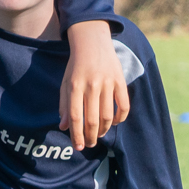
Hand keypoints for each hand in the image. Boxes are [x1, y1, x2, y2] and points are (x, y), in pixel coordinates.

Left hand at [60, 21, 130, 149]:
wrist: (92, 42)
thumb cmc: (76, 66)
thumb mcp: (65, 83)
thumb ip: (64, 105)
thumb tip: (64, 127)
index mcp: (74, 86)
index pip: (75, 117)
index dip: (76, 135)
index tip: (77, 147)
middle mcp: (91, 85)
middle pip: (92, 120)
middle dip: (90, 137)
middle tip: (89, 144)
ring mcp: (108, 83)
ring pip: (108, 116)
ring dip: (103, 130)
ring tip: (98, 135)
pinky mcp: (121, 80)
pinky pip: (124, 105)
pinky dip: (120, 118)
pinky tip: (114, 123)